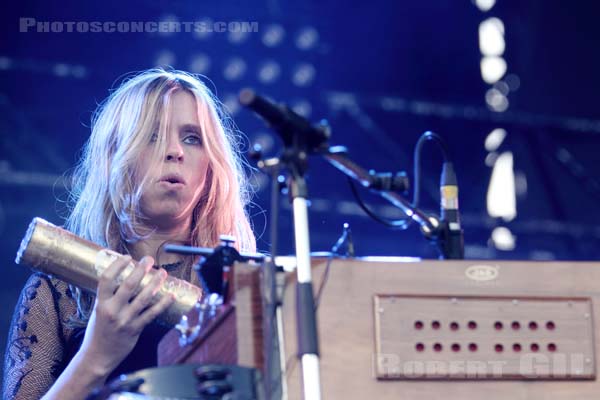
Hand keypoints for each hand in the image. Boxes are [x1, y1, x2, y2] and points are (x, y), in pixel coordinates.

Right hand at [78, 255, 174, 375]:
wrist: (98, 356)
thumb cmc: (98, 331)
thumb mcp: (98, 310)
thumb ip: (108, 296)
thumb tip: (120, 276)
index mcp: (101, 303)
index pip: (107, 279)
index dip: (117, 265)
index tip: (127, 257)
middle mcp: (112, 310)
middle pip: (129, 285)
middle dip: (141, 269)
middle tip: (149, 259)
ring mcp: (125, 320)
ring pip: (144, 297)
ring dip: (156, 283)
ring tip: (163, 273)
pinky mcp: (135, 329)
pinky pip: (152, 314)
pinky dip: (163, 304)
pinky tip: (171, 295)